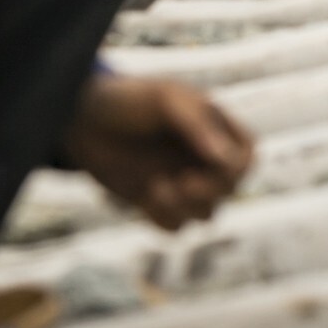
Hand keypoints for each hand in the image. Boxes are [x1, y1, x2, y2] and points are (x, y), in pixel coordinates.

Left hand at [62, 73, 253, 229]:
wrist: (80, 120)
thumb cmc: (128, 101)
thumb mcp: (166, 101)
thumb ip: (198, 126)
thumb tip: (227, 160)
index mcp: (213, 128)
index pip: (247, 157)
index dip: (236, 168)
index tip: (212, 165)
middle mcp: (201, 158)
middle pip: (229, 190)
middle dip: (208, 191)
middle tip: (181, 182)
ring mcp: (179, 181)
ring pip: (205, 214)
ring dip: (185, 208)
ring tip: (156, 189)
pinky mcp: (155, 201)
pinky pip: (175, 226)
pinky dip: (163, 218)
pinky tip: (144, 198)